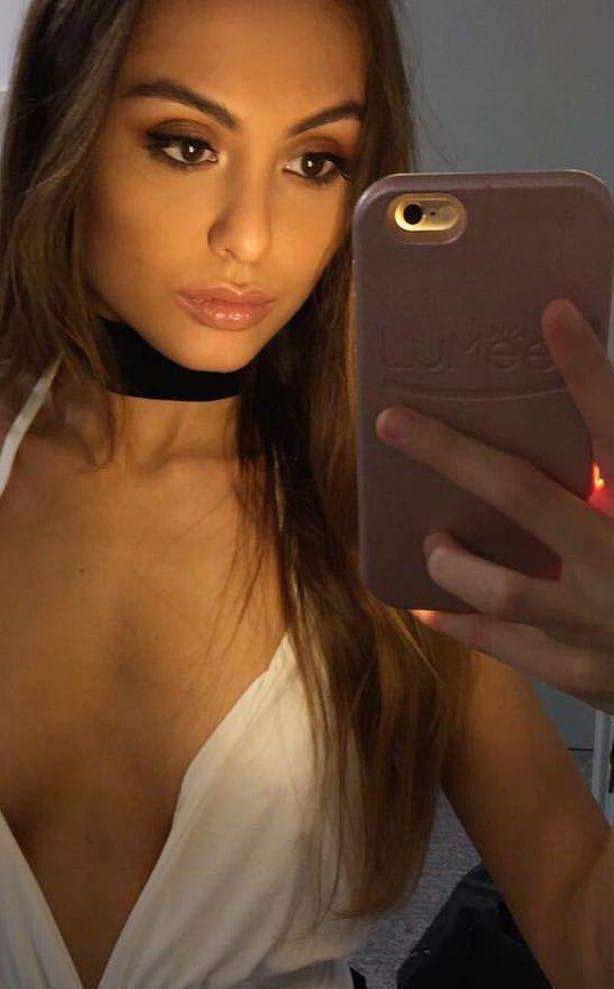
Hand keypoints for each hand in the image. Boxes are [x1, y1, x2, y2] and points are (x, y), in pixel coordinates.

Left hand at [375, 297, 613, 713]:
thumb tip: (588, 450)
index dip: (588, 370)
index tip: (554, 314)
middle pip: (526, 496)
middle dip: (453, 454)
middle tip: (394, 422)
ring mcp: (600, 626)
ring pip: (503, 587)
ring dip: (453, 559)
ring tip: (433, 539)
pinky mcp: (583, 674)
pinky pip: (506, 646)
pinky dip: (461, 625)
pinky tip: (423, 605)